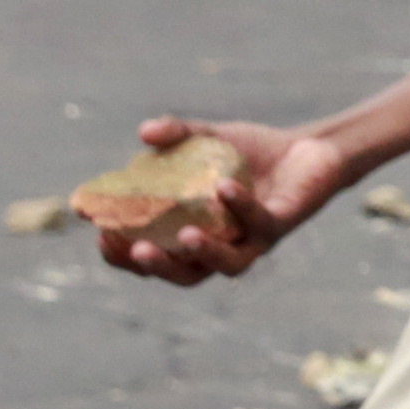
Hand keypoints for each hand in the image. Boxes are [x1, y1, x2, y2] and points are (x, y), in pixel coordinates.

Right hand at [94, 117, 351, 285]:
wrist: (309, 148)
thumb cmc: (251, 153)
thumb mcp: (208, 138)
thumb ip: (176, 134)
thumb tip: (144, 132)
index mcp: (194, 234)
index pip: (152, 259)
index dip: (124, 256)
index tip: (100, 235)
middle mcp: (223, 246)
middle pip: (187, 276)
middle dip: (158, 268)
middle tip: (135, 251)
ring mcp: (254, 239)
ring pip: (229, 264)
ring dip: (205, 254)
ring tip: (185, 235)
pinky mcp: (282, 224)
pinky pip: (260, 222)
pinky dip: (240, 207)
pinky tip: (223, 188)